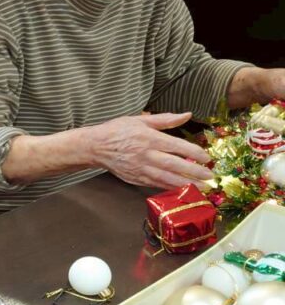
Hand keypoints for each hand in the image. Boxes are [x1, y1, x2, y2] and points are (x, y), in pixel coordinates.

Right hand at [86, 112, 212, 189]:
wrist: (95, 147)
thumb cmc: (117, 131)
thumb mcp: (140, 120)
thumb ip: (165, 119)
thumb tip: (187, 115)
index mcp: (149, 138)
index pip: (177, 146)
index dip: (194, 153)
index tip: (207, 158)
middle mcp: (146, 155)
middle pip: (174, 165)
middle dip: (194, 172)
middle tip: (210, 177)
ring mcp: (140, 169)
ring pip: (166, 178)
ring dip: (185, 184)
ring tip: (201, 188)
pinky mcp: (135, 178)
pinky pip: (155, 184)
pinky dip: (170, 188)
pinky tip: (181, 190)